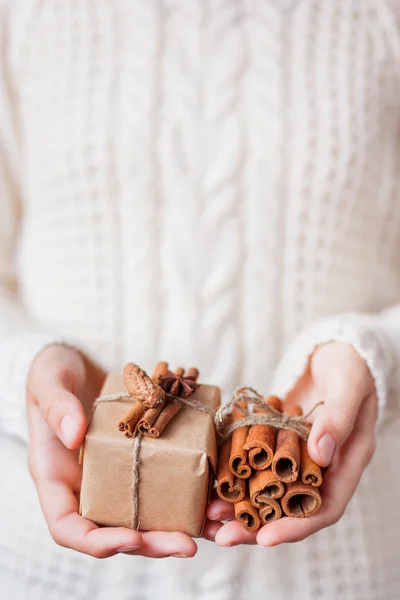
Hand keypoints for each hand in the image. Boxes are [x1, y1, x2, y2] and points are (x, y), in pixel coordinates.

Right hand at [27, 344, 217, 557]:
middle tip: (187, 544)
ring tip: (214, 528)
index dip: (97, 542)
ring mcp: (118, 475)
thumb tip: (74, 434)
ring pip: (147, 516)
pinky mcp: (144, 459)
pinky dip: (192, 494)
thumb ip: (56, 406)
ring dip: (181, 526)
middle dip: (153, 543)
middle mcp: (88, 486)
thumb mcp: (48, 381)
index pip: (69, 527)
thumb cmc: (54, 373)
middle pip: (116, 530)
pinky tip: (218, 495)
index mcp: (57, 478)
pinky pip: (167, 483)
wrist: (81, 363)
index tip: (130, 538)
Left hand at [207, 342, 376, 546]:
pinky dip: (237, 472)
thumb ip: (338, 418)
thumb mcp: (348, 386)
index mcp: (348, 460)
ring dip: (241, 503)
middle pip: (291, 507)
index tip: (265, 538)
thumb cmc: (350, 365)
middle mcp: (323, 465)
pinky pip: (258, 462)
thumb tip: (322, 453)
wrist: (336, 350)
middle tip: (221, 536)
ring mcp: (299, 454)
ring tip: (209, 513)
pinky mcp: (280, 441)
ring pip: (270, 489)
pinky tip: (212, 479)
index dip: (296, 526)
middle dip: (257, 524)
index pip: (324, 507)